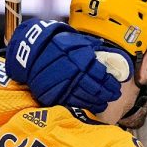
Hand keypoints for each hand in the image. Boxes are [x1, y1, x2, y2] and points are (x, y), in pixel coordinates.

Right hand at [5, 18, 131, 113]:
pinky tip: (92, 107)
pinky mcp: (56, 94)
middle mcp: (76, 74)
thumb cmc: (55, 43)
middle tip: (114, 96)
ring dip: (98, 101)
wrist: (31, 51)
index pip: (102, 75)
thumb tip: (102, 47)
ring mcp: (66, 85)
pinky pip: (74, 102)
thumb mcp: (74, 40)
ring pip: (87, 97)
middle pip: (97, 88)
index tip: (116, 87)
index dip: (110, 83)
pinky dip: (85, 106)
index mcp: (83, 60)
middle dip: (108, 93)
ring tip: (104, 103)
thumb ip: (89, 45)